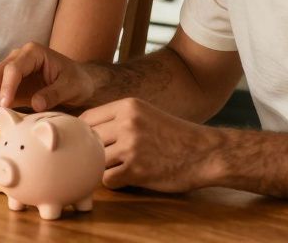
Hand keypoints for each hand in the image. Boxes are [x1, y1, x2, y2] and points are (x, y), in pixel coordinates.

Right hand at [0, 42, 95, 117]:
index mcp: (34, 52)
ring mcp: (13, 68)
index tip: (5, 105)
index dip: (7, 86)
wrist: (79, 81)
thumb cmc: (77, 81)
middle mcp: (19, 57)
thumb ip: (54, 94)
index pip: (14, 68)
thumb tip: (35, 104)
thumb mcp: (71, 87)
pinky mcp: (11, 82)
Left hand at [81, 98, 218, 192]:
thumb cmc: (175, 135)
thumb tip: (84, 129)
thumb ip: (119, 118)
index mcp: (128, 106)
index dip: (81, 134)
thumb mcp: (146, 114)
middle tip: (100, 159)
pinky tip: (125, 178)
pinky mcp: (137, 170)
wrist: (206, 153)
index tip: (84, 144)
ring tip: (116, 168)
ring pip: (95, 160)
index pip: (86, 119)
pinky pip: (107, 179)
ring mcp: (131, 147)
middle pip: (88, 140)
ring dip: (102, 168)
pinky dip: (112, 182)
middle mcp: (127, 123)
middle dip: (91, 152)